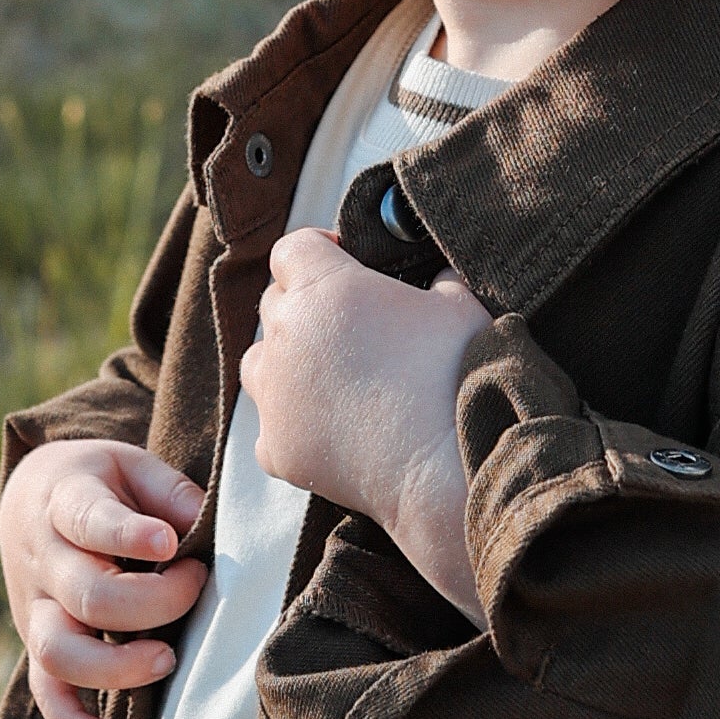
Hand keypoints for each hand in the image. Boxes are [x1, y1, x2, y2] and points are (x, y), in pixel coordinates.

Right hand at [0, 436, 207, 718]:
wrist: (31, 497)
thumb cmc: (100, 483)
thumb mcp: (130, 465)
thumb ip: (168, 491)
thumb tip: (199, 528)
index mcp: (64, 501)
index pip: (88, 520)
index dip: (128, 534)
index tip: (170, 543)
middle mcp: (44, 560)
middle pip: (88, 597)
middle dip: (153, 603)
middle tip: (196, 581)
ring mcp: (36, 608)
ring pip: (59, 652)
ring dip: (117, 667)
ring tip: (167, 658)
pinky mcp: (37, 643)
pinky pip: (45, 692)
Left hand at [248, 234, 485, 614]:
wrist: (444, 470)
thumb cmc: (456, 377)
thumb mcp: (460, 306)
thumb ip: (438, 279)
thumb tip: (435, 277)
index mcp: (324, 287)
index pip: (292, 248)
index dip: (318, 249)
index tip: (344, 262)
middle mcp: (286, 334)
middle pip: (273, 302)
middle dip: (305, 305)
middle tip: (349, 325)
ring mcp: (274, 395)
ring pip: (259, 361)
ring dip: (285, 361)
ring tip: (330, 376)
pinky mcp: (275, 447)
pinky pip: (270, 425)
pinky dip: (292, 424)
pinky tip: (332, 430)